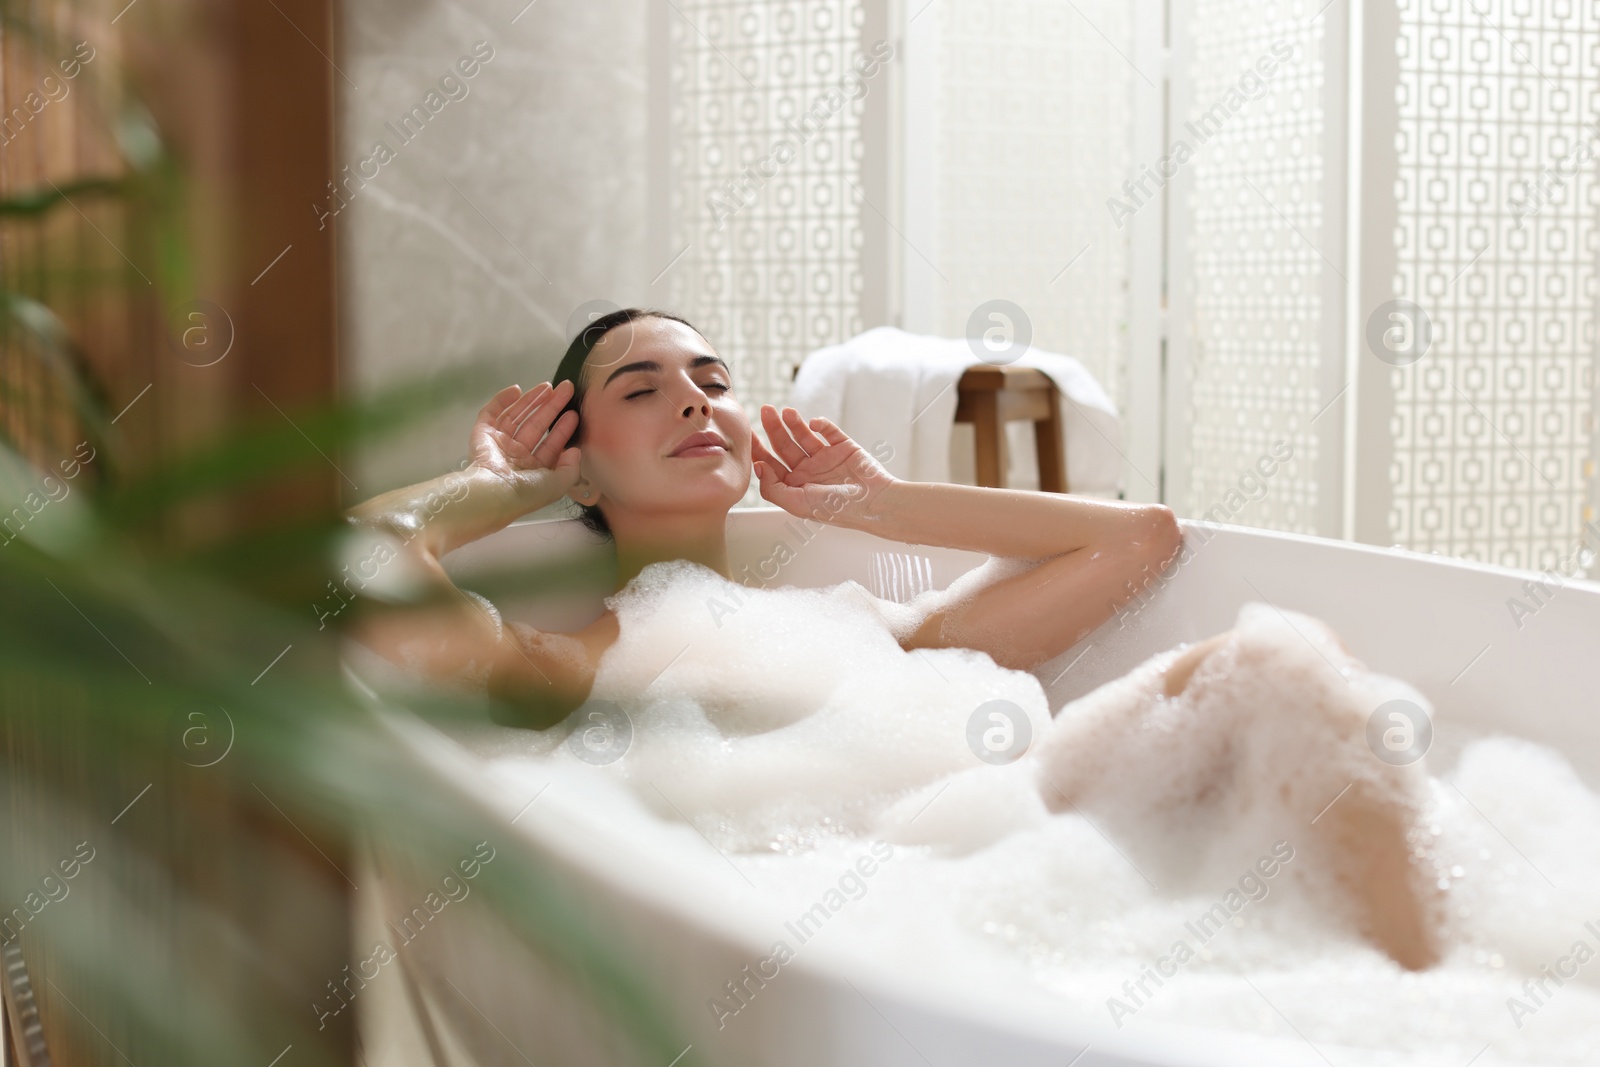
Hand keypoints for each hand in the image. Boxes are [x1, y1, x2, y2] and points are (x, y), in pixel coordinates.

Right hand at [468, 381, 580, 495]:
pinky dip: (501, 400)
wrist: (494, 492)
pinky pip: (491, 413)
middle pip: (536, 426)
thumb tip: (575, 451)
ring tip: (548, 387)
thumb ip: (571, 468)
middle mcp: (516, 457)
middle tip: (566, 389)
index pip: (550, 445)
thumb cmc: (527, 492)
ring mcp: (498, 444)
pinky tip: (516, 390)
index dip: (563, 429)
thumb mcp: (558, 485)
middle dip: (551, 407)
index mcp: (532, 471)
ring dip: (532, 400)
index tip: (574, 414)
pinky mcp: (481, 434)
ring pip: (517, 416)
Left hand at [751, 405, 897, 526]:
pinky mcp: (843, 447)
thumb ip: (773, 489)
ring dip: (794, 423)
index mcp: (796, 486)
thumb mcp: (797, 504)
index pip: (771, 465)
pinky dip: (821, 424)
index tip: (747, 433)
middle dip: (773, 428)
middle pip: (784, 446)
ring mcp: (826, 458)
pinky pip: (829, 431)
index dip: (758, 450)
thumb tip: (758, 467)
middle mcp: (808, 471)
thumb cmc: (837, 509)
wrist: (875, 503)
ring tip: (787, 412)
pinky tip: (814, 423)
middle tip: (765, 410)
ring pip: (804, 435)